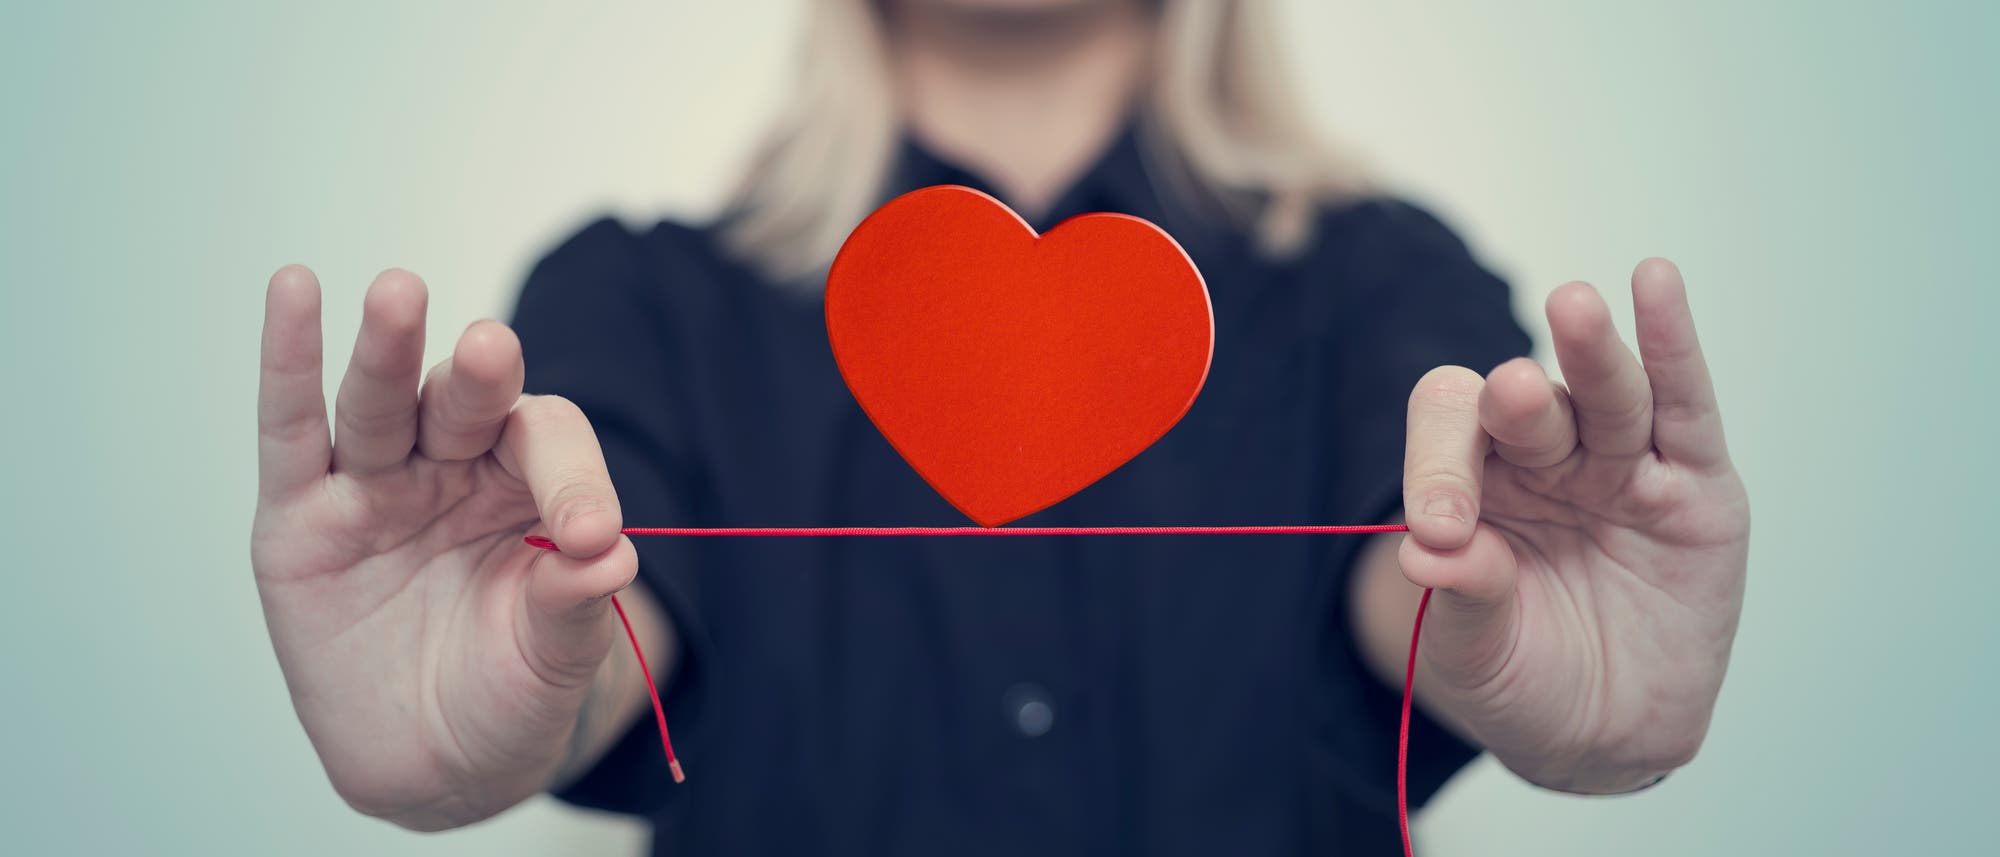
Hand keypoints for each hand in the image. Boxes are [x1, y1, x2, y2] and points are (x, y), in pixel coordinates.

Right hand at [252, 266, 638, 827]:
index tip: (589, 536)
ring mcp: (375, 485)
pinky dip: (290, 361)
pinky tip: (294, 290)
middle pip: (467, 402)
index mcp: (528, 487)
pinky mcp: (299, 516)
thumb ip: (574, 608)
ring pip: (382, 403)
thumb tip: (612, 560)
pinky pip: (291, 429)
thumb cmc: (508, 693)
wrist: (436, 765)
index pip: (550, 444)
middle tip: (492, 349)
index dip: (573, 479)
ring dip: (388, 350)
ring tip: (398, 293)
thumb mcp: (554, 661)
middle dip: (479, 376)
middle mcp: (453, 467)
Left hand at [1400, 258, 1748, 792]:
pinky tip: (1657, 284)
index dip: (1439, 464)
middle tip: (1512, 395)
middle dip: (1517, 399)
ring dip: (1592, 352)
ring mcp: (1621, 466)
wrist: (1601, 738)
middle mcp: (1545, 458)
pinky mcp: (1694, 485)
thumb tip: (1427, 554)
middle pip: (1526, 401)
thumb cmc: (1521, 676)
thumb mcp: (1473, 652)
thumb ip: (1463, 598)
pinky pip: (1685, 407)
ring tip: (1575, 308)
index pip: (1449, 429)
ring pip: (1608, 395)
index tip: (1440, 530)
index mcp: (1475, 480)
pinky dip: (1673, 346)